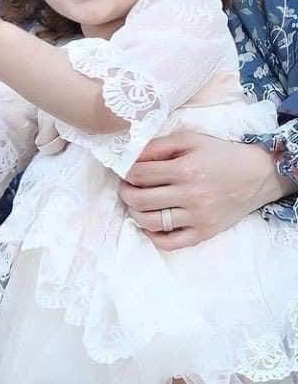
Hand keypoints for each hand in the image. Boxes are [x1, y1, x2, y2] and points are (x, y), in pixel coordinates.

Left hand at [119, 131, 291, 250]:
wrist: (258, 175)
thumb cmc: (220, 154)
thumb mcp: (189, 140)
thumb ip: (158, 146)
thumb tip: (130, 157)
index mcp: (185, 169)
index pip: (139, 174)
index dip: (126, 172)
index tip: (125, 171)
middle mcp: (190, 195)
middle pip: (140, 199)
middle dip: (125, 192)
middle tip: (126, 187)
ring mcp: (197, 217)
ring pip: (150, 222)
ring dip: (134, 213)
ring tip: (136, 204)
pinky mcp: (204, 233)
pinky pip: (169, 243)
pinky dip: (152, 236)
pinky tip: (150, 224)